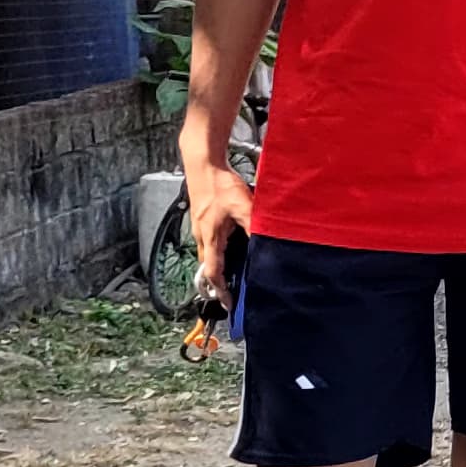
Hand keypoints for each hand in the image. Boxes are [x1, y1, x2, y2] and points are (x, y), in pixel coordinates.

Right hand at [183, 158, 253, 305]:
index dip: (221, 291)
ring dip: (221, 266)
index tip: (229, 303)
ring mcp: (200, 227)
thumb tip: (265, 245)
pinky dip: (221, 250)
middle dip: (220, 282)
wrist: (203, 162)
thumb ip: (254, 226)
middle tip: (235, 291)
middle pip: (210, 266)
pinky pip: (211, 242)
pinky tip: (235, 246)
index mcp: (210, 238)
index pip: (213, 273)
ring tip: (237, 274)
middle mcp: (202, 236)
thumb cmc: (220, 184)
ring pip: (210, 254)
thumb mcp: (242, 206)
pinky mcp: (203, 218)